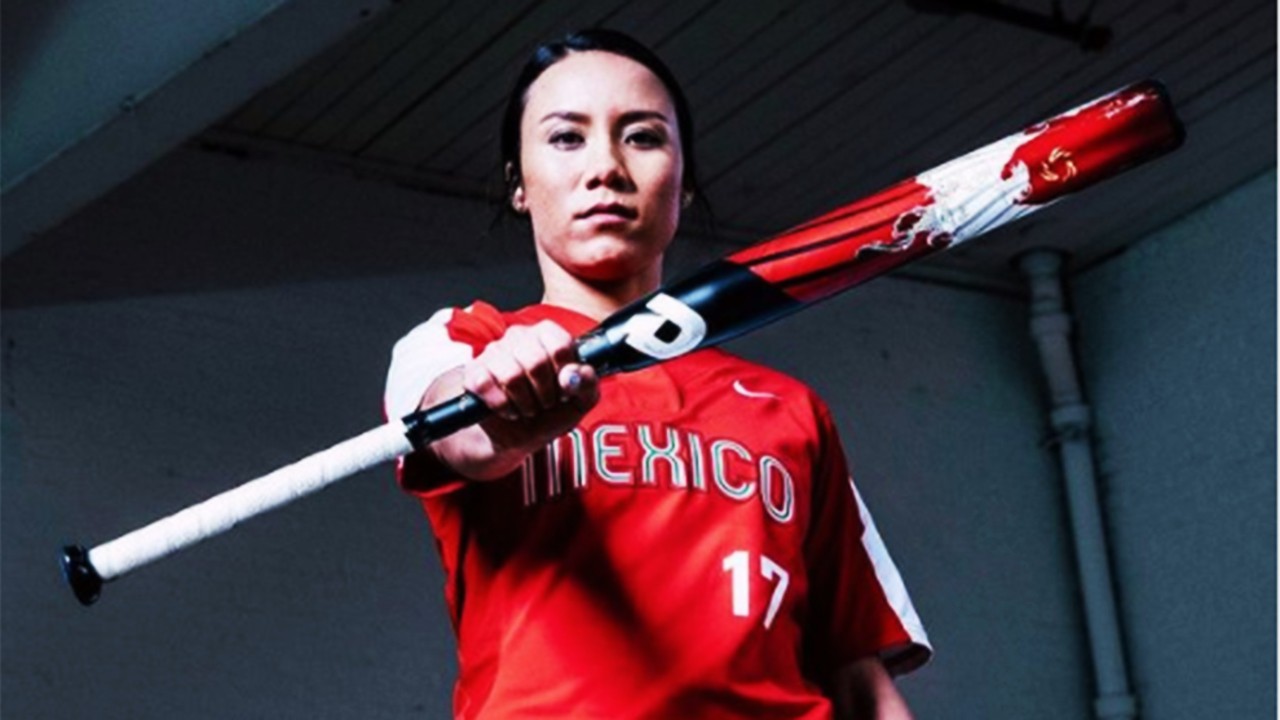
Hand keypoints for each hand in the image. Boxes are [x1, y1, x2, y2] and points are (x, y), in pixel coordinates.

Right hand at [421, 320, 599, 479]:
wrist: (518, 433)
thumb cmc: (551, 410)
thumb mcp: (580, 400)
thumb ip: (587, 384)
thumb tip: (572, 375)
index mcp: (548, 334)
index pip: (560, 345)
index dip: (565, 374)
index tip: (563, 388)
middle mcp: (519, 335)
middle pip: (536, 361)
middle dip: (545, 393)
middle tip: (545, 402)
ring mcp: (493, 352)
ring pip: (511, 376)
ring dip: (524, 403)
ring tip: (528, 407)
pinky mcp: (474, 372)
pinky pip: (486, 386)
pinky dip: (503, 406)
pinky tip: (509, 409)